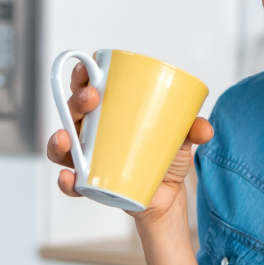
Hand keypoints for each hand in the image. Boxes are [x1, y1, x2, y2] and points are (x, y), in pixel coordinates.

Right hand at [45, 62, 213, 220]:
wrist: (167, 197)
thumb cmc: (165, 156)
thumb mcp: (181, 139)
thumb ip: (192, 130)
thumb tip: (204, 128)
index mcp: (109, 111)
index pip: (88, 86)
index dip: (82, 74)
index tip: (89, 67)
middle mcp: (91, 131)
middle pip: (72, 111)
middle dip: (75, 101)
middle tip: (91, 98)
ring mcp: (87, 157)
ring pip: (62, 146)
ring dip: (59, 141)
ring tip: (66, 139)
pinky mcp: (90, 183)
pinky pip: (70, 182)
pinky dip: (66, 180)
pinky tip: (69, 177)